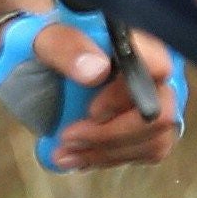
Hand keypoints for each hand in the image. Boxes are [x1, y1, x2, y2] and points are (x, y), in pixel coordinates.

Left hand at [0, 10, 185, 170]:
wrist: (35, 65)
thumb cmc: (43, 46)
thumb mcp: (42, 39)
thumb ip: (65, 47)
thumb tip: (97, 70)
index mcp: (135, 40)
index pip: (158, 67)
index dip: (127, 96)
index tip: (91, 111)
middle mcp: (155, 70)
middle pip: (160, 113)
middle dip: (113, 134)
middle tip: (68, 138)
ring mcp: (156, 99)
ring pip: (155, 140)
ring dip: (107, 152)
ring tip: (65, 152)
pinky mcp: (148, 125)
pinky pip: (146, 151)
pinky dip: (110, 158)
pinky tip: (78, 156)